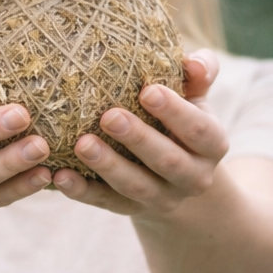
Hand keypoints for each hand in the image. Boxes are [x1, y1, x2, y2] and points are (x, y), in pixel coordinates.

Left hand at [53, 51, 229, 216]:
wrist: (177, 176)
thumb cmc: (181, 118)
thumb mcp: (196, 97)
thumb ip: (200, 74)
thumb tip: (194, 63)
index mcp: (213, 145)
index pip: (199, 130)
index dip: (175, 111)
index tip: (147, 91)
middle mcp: (195, 177)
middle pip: (168, 161)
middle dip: (138, 139)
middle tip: (108, 116)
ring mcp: (163, 198)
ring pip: (136, 187)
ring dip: (108, 166)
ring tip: (82, 144)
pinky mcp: (132, 209)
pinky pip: (107, 203)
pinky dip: (83, 191)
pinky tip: (60, 176)